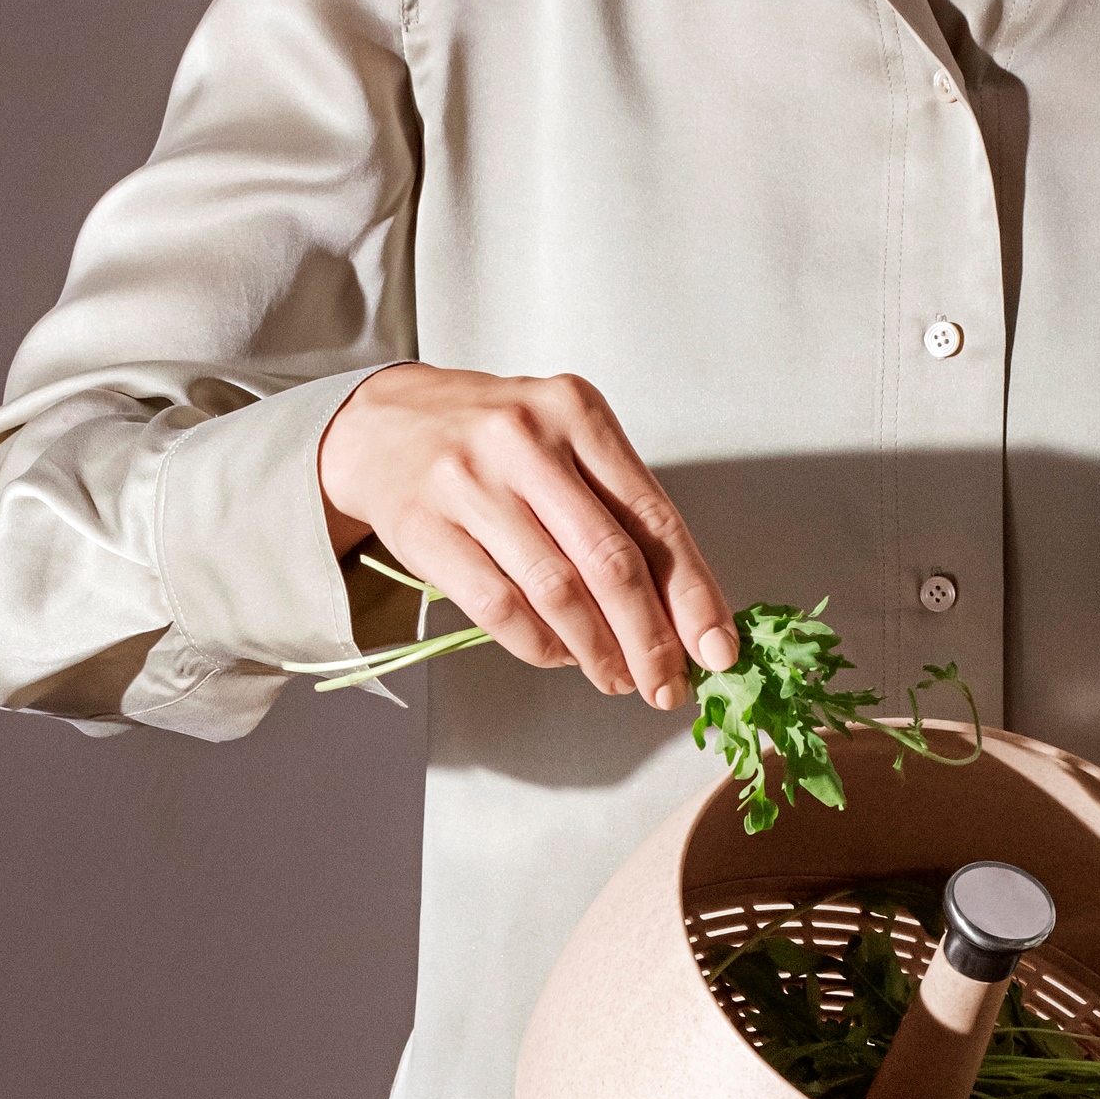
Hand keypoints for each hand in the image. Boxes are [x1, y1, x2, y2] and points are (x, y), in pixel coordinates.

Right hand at [316, 363, 740, 710]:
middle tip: (668, 685)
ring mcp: (471, 484)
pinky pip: (501, 608)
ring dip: (598, 652)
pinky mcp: (429, 529)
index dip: (692, 595)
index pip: (653, 519)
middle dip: (650, 640)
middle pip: (610, 564)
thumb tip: (683, 612)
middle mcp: (526, 440)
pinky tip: (564, 656)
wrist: (383, 425)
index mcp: (577, 413)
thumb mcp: (565, 443)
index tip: (717, 649)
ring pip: (557, 593)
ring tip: (619, 679)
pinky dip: (542, 646)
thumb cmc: (493, 441)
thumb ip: (621, 513)